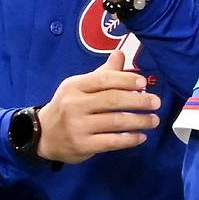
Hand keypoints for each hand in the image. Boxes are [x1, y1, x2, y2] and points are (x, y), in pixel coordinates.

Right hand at [37, 49, 160, 162]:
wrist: (43, 134)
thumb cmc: (67, 106)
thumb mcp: (79, 86)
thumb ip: (102, 73)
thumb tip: (121, 53)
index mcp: (75, 86)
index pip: (104, 79)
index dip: (126, 80)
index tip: (144, 84)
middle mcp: (75, 105)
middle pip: (112, 100)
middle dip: (138, 101)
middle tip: (156, 102)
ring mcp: (78, 127)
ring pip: (115, 122)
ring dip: (139, 121)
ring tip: (154, 120)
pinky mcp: (83, 146)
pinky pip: (112, 142)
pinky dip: (130, 139)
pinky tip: (141, 136)